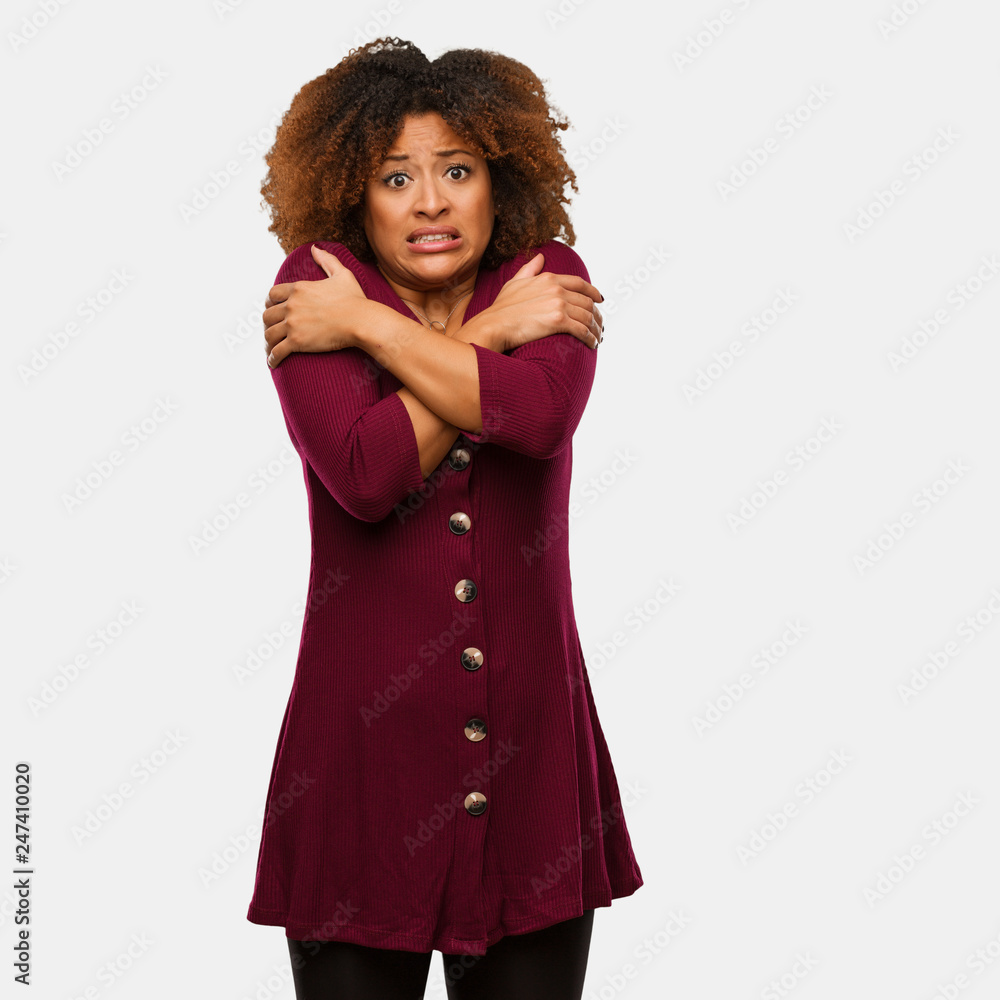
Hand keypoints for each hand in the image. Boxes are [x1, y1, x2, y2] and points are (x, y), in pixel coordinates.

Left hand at [263, 245, 368, 366]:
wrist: (361, 321)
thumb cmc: (355, 300)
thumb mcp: (342, 274)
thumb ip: (326, 260)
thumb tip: (315, 248)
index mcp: (298, 288)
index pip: (273, 294)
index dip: (270, 303)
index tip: (273, 309)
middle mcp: (291, 305)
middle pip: (267, 315)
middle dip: (268, 323)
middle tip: (273, 330)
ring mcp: (293, 324)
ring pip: (269, 333)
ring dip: (268, 341)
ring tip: (271, 348)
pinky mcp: (297, 342)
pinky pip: (277, 351)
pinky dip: (272, 358)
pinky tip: (273, 362)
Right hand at [476, 252, 603, 352]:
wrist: (494, 325)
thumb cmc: (501, 308)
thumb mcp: (515, 283)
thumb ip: (530, 270)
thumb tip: (541, 257)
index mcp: (549, 278)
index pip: (579, 283)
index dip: (593, 292)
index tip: (599, 300)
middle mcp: (557, 289)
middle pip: (587, 301)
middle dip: (597, 314)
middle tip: (599, 325)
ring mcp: (559, 304)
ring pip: (588, 316)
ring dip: (596, 328)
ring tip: (597, 337)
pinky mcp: (559, 321)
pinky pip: (582, 330)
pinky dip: (590, 338)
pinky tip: (592, 344)